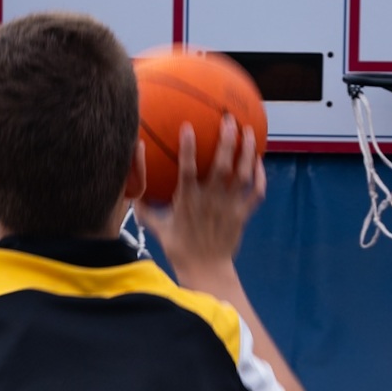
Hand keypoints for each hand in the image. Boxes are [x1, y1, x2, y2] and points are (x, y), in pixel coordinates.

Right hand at [136, 117, 265, 275]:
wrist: (206, 271)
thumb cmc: (180, 249)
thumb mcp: (158, 229)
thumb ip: (146, 209)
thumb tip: (131, 193)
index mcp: (188, 201)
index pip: (188, 169)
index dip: (189, 147)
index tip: (188, 126)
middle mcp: (210, 200)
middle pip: (222, 165)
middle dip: (227, 140)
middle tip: (229, 119)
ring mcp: (229, 207)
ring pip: (242, 174)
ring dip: (246, 151)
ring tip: (249, 131)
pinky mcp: (242, 215)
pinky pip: (255, 193)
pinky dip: (260, 177)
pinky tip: (259, 161)